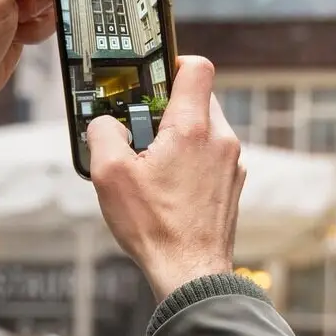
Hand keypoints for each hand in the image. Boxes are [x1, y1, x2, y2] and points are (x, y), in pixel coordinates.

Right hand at [87, 57, 245, 301]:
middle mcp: (220, 140)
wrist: (191, 273)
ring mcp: (231, 163)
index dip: (172, 62)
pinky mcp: (232, 185)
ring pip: (205, 128)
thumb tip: (106, 123)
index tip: (151, 77)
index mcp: (192, 128)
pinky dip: (190, 159)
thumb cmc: (154, 227)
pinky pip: (211, 155)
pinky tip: (167, 186)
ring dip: (179, 135)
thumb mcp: (109, 175)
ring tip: (151, 163)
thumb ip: (103, 134)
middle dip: (168, 106)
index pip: (196, 67)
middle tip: (140, 128)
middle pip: (199, 98)